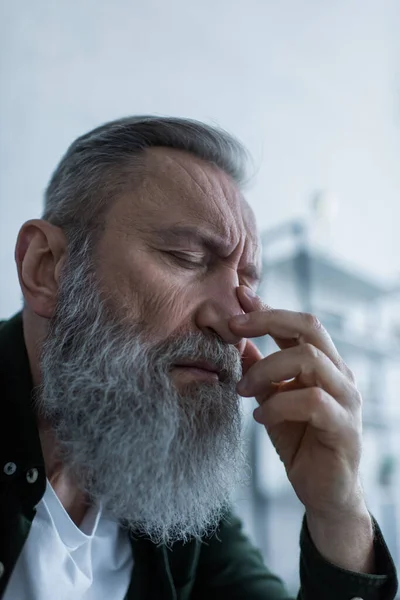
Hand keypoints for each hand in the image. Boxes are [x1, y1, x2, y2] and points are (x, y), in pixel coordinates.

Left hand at [229, 286, 364, 519]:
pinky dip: (279, 404)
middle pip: (309, 327)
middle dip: (267, 321)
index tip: (238, 297)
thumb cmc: (300, 441)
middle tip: (233, 328)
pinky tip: (261, 417)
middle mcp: (340, 374)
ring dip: (267, 369)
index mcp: (324, 364)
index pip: (298, 324)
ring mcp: (347, 399)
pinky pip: (312, 401)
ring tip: (242, 389)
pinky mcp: (345, 426)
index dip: (268, 308)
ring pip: (310, 359)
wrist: (324, 492)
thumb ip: (260, 372)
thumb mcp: (272, 400)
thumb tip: (236, 341)